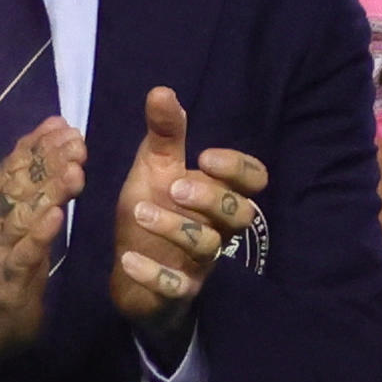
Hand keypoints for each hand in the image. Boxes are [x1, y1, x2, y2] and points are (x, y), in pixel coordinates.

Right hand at [0, 108, 79, 369]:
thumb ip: (34, 168)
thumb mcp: (19, 209)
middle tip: (79, 144)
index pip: (15, 163)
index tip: (70, 129)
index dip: (42, 145)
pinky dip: (39, 235)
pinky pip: (24, 253)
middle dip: (50, 162)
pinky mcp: (6, 278)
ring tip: (75, 172)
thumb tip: (56, 122)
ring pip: (23, 214)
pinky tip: (57, 218)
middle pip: (19, 184)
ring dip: (49, 192)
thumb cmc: (7, 254)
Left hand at [102, 83, 267, 327]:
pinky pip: (177, 286)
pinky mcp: (178, 291)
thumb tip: (162, 90)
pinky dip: (153, 273)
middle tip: (174, 186)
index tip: (205, 157)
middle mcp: (217, 228)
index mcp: (218, 195)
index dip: (238, 169)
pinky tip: (128, 258)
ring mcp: (200, 262)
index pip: (253, 180)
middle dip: (212, 197)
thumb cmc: (151, 212)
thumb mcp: (153, 170)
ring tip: (139, 210)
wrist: (129, 272)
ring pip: (208, 246)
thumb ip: (163, 135)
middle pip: (241, 213)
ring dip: (174, 227)